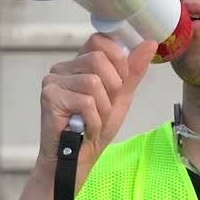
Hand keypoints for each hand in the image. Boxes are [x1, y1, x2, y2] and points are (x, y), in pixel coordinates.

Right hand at [37, 34, 156, 181]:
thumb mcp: (121, 97)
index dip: (117, 60)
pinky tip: (85, 129)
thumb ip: (133, 71)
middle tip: (104, 109)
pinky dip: (93, 120)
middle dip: (112, 89)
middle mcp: (62, 68)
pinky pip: (85, 102)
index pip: (99, 40)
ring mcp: (52, 81)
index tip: (118, 84)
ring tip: (93, 121)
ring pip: (93, 82)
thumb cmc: (94, 128)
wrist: (77, 160)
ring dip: (102, 109)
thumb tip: (150, 43)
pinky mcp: (49, 97)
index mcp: (78, 63)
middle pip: (98, 60)